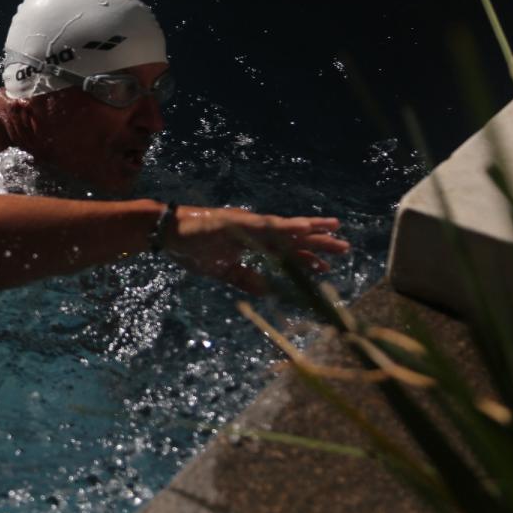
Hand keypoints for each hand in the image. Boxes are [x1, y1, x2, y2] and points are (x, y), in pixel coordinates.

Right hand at [162, 205, 349, 294]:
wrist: (168, 232)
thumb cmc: (191, 249)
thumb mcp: (222, 271)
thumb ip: (246, 278)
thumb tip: (268, 291)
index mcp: (251, 242)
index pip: (284, 250)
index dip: (305, 257)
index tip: (326, 266)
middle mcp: (255, 230)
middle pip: (292, 238)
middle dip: (318, 243)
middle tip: (345, 248)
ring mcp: (248, 224)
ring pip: (286, 228)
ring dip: (310, 230)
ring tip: (335, 231)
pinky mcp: (239, 221)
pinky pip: (267, 225)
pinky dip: (287, 226)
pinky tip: (304, 226)